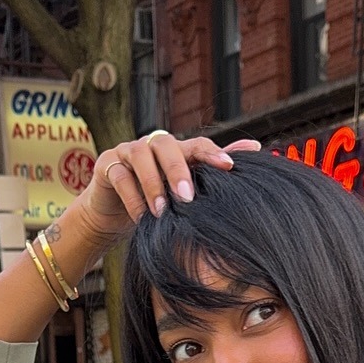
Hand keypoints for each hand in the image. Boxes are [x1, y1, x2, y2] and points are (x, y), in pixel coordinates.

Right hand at [72, 129, 261, 248]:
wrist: (113, 211)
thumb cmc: (156, 200)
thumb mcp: (185, 191)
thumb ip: (213, 170)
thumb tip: (256, 148)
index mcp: (177, 151)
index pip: (197, 145)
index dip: (212, 153)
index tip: (229, 167)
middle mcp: (153, 146)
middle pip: (166, 145)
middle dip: (178, 170)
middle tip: (187, 198)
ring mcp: (128, 152)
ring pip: (140, 155)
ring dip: (152, 184)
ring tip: (162, 211)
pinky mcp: (107, 165)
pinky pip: (119, 176)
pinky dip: (131, 196)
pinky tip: (140, 217)